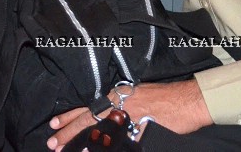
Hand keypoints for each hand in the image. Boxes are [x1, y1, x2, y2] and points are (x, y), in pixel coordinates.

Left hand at [47, 81, 211, 150]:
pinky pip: (118, 143)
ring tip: (66, 151)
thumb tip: (106, 117)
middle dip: (69, 133)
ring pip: (99, 133)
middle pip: (88, 121)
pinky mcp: (139, 133)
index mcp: (119, 96)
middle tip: (53, 143)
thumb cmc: (165, 96)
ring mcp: (128, 120)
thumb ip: (120, 104)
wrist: (187, 100)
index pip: (88, 107)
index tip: (53, 124)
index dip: (69, 116)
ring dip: (82, 143)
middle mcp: (120, 106)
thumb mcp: (138, 94)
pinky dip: (104, 148)